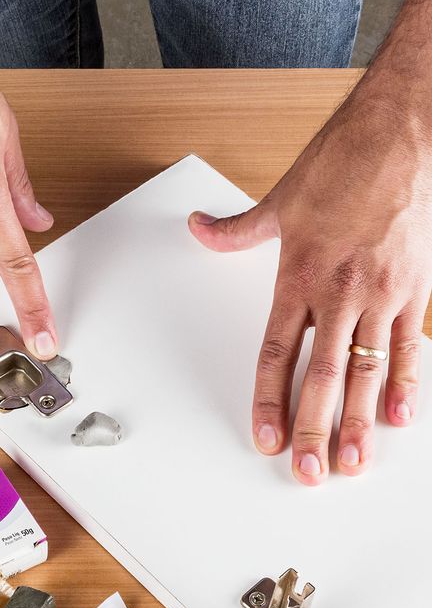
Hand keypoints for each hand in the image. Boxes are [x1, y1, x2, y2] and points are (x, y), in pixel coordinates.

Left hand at [189, 99, 431, 483]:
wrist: (401, 136)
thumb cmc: (340, 167)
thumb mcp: (279, 201)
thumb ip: (235, 230)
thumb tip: (197, 229)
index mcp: (298, 278)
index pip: (276, 354)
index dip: (269, 399)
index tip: (267, 436)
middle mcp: (340, 294)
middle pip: (322, 375)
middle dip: (315, 428)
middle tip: (310, 471)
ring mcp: (382, 295)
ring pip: (368, 371)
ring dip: (361, 421)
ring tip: (354, 462)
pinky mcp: (417, 290)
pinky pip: (412, 347)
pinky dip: (407, 384)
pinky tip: (399, 419)